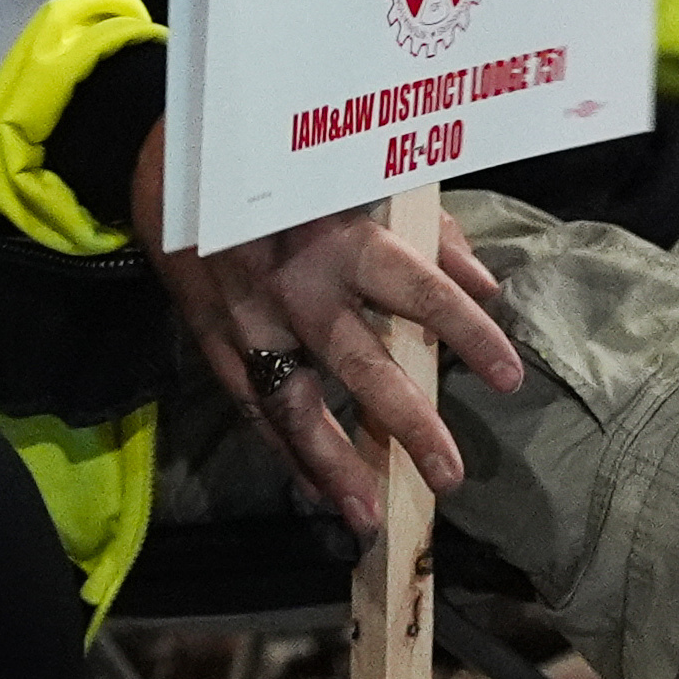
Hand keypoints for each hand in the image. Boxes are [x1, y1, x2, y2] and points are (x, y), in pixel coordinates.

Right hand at [138, 123, 524, 538]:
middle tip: (448, 475)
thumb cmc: (284, 171)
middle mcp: (296, 284)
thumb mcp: (359, 180)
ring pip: (293, 404)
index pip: (417, 290)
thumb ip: (427, 233)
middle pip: (359, 364)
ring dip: (333, 464)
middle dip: (407, 424)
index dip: (466, 333)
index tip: (507, 376)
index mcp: (340, 234)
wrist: (171, 162)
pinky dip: (282, 451)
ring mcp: (248, 318)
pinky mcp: (212, 339)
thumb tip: (485, 284)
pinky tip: (314, 489)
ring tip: (369, 515)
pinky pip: (250, 407)